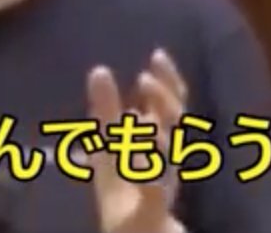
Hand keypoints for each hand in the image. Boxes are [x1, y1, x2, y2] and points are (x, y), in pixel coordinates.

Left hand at [87, 49, 188, 232]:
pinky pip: (153, 197)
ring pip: (166, 157)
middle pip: (172, 125)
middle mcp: (162, 159)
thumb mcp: (108, 149)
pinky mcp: (153, 213)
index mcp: (154, 142)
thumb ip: (106, 112)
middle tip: (145, 80)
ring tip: (143, 120)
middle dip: (162, 102)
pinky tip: (144, 171)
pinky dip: (149, 183)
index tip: (159, 55)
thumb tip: (98, 69)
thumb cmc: (124, 192)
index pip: (167, 105)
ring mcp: (160, 185)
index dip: (166, 82)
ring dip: (156, 139)